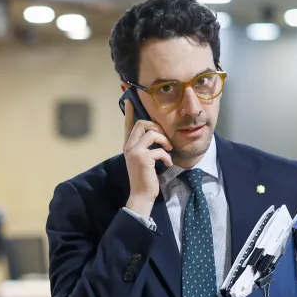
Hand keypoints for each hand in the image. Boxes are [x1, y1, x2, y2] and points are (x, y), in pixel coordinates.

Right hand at [123, 99, 172, 216]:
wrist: (141, 195)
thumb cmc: (145, 178)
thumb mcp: (143, 160)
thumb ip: (145, 147)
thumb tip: (155, 136)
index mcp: (128, 146)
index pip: (127, 125)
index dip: (129, 112)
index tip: (129, 101)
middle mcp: (128, 146)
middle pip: (142, 123)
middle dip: (157, 127)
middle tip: (165, 138)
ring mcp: (134, 151)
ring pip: (152, 133)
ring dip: (164, 140)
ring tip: (169, 149)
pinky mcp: (143, 158)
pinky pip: (159, 149)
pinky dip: (167, 156)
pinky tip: (168, 164)